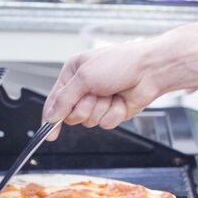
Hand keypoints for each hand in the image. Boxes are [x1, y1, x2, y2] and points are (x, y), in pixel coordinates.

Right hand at [42, 40, 167, 140]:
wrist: (149, 70)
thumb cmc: (120, 63)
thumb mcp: (85, 76)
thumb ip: (64, 98)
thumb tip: (51, 116)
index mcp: (73, 74)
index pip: (54, 101)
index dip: (50, 118)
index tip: (48, 134)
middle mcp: (84, 88)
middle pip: (71, 115)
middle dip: (84, 108)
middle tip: (95, 95)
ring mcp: (99, 101)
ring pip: (89, 121)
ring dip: (101, 109)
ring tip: (111, 94)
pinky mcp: (112, 111)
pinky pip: (106, 123)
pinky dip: (114, 113)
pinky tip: (121, 100)